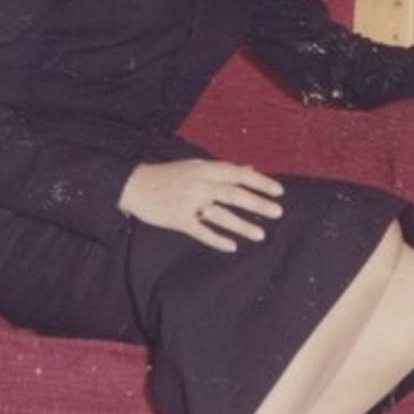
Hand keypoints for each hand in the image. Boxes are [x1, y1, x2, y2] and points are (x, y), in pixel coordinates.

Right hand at [118, 160, 284, 251]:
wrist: (134, 185)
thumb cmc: (168, 175)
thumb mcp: (196, 166)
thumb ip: (223, 169)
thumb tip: (249, 168)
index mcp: (205, 169)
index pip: (238, 174)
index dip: (260, 182)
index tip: (279, 191)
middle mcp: (199, 185)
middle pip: (234, 195)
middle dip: (257, 204)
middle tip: (277, 213)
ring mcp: (189, 203)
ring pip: (220, 216)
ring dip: (242, 226)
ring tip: (260, 235)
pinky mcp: (178, 220)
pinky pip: (201, 232)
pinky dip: (216, 239)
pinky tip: (231, 247)